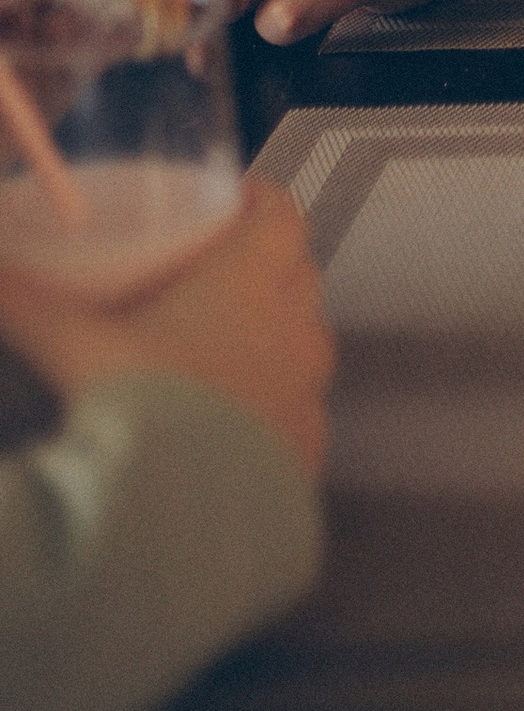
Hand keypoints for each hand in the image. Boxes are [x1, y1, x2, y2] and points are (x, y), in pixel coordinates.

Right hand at [0, 179, 333, 481]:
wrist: (178, 514)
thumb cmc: (138, 410)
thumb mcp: (71, 344)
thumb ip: (23, 302)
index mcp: (250, 282)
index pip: (280, 216)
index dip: (264, 201)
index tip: (245, 197)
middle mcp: (294, 330)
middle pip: (301, 275)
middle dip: (271, 264)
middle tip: (226, 270)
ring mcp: (307, 394)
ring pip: (308, 346)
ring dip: (280, 338)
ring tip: (233, 348)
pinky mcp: (306, 453)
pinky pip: (303, 417)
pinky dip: (278, 409)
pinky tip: (241, 426)